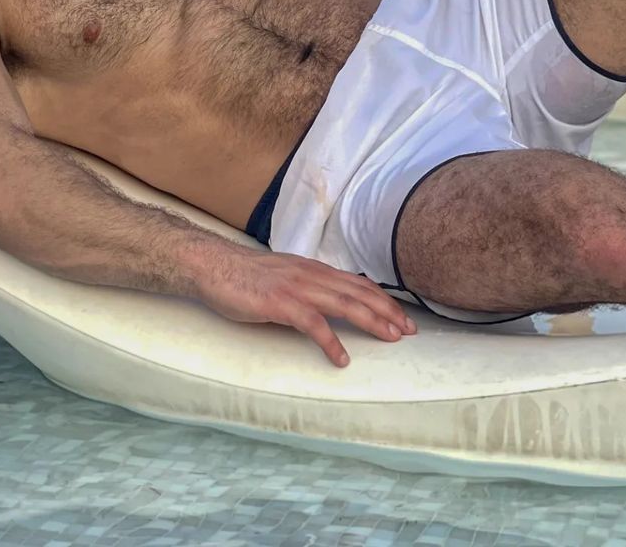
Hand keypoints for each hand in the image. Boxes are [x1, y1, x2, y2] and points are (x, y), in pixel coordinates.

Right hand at [198, 247, 416, 366]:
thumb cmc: (246, 276)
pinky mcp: (280, 304)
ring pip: (344, 305)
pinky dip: (331, 342)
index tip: (402, 316)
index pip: (357, 283)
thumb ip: (308, 285)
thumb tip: (329, 300)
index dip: (383, 299)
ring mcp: (297, 288)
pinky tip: (342, 359)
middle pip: (359, 293)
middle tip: (410, 331)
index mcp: (314, 269)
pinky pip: (313, 324)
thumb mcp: (286, 276)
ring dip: (371, 322)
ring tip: (391, 339)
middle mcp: (311, 275)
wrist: (215, 266)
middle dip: (388, 311)